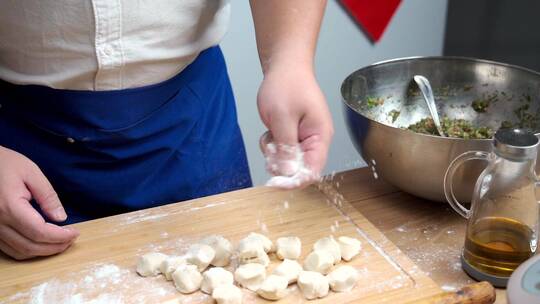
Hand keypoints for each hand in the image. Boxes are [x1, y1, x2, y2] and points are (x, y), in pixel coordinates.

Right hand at [0, 146, 77, 259]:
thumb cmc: (4, 163)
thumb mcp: (31, 172)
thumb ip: (48, 196)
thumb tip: (61, 218)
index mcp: (9, 206)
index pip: (39, 232)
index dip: (60, 236)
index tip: (75, 233)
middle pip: (30, 246)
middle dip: (54, 247)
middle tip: (71, 240)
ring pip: (19, 251)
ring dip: (42, 252)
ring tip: (60, 242)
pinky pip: (9, 249)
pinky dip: (28, 250)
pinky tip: (41, 242)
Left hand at [257, 63, 333, 187]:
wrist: (284, 66)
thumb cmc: (287, 85)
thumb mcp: (283, 117)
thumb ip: (286, 147)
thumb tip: (289, 174)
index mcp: (320, 137)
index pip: (312, 171)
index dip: (293, 181)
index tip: (274, 183)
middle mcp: (315, 141)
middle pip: (299, 169)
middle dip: (281, 164)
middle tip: (270, 146)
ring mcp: (304, 139)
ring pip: (287, 162)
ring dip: (274, 154)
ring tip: (270, 133)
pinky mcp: (293, 136)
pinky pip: (281, 152)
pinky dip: (271, 146)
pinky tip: (269, 130)